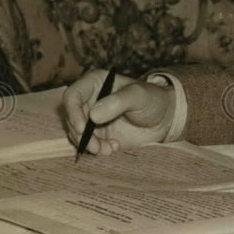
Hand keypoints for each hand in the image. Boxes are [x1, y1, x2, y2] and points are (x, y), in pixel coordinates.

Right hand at [62, 69, 176, 155]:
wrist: (163, 118)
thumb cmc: (152, 99)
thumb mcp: (139, 96)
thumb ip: (118, 102)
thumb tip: (93, 115)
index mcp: (94, 82)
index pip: (72, 95)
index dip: (73, 112)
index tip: (82, 129)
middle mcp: (88, 99)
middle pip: (71, 117)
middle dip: (81, 135)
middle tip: (96, 147)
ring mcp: (91, 118)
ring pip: (76, 133)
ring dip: (89, 145)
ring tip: (108, 150)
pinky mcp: (96, 134)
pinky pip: (86, 144)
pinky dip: (96, 149)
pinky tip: (113, 148)